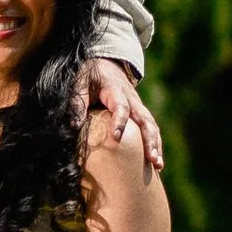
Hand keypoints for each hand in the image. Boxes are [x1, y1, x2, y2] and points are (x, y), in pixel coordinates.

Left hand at [80, 58, 162, 178]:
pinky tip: (157, 165)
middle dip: (149, 139)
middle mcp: (132, 99)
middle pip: (145, 119)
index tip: (116, 137)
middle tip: (151, 158)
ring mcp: (139, 107)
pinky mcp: (140, 115)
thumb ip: (78, 103)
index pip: (120, 106)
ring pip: (152, 126)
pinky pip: (151, 130)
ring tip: (158, 166)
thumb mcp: (81, 83)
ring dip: (156, 145)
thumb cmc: (91, 77)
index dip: (119, 121)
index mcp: (115, 90)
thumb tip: (74, 126)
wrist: (106, 65)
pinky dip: (155, 145)